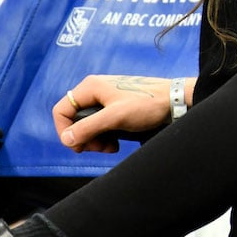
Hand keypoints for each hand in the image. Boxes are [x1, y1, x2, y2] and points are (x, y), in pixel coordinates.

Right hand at [53, 75, 181, 152]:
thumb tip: (66, 139)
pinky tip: (115, 143)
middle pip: (74, 119)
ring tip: (109, 147)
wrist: (175, 100)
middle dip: (83, 138)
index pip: (61, 110)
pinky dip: (104, 136)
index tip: (79, 146)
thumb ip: (88, 128)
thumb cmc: (148, 104)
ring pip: (88, 124)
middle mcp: (95, 90)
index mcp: (91, 87)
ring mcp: (106, 98)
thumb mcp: (115, 117)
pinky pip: (101, 124)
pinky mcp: (116, 107)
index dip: (64, 131)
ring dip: (94, 140)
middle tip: (98, 149)